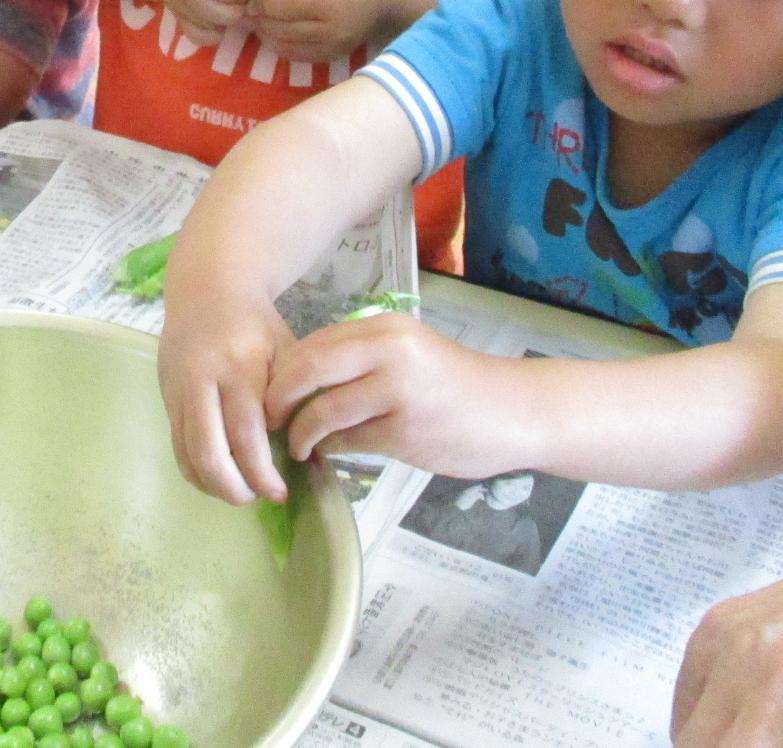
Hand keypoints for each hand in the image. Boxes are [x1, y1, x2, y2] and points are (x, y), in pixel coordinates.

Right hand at [144, 0, 251, 46]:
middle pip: (205, 8)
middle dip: (233, 12)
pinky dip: (213, 35)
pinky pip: (195, 36)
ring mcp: (171, 0)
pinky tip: (219, 21)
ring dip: (225, 22)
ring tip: (232, 8)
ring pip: (202, 25)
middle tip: (243, 4)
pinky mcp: (174, 16)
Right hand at [158, 272, 296, 504]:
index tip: (280, 491)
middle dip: (235, 487)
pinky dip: (196, 471)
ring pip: (187, 455)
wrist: (207, 290)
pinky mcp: (165, 397)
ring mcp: (178, 390)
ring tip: (240, 490)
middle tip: (258, 496)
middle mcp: (202, 379)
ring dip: (213, 485)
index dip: (262, 473)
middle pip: (209, 453)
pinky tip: (219, 476)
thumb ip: (292, 396)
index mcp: (239, 365)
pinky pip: (176, 447)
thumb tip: (303, 450)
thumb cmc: (256, 324)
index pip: (247, 434)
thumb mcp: (285, 350)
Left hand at [251, 0, 403, 61]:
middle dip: (260, 21)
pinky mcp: (330, 58)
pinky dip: (280, 47)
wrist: (386, 3)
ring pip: (285, 47)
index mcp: (325, 4)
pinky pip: (297, 56)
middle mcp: (326, 31)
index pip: (281, 8)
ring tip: (258, 23)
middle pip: (280, 30)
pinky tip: (274, 35)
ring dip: (266, 36)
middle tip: (248, 11)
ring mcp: (329, 48)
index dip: (260, 5)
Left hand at [265, 314, 536, 477]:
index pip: (313, 344)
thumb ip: (360, 361)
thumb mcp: (407, 355)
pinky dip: (330, 448)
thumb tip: (298, 385)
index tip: (268, 395)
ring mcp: (397, 391)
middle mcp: (389, 351)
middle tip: (268, 421)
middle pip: (308, 369)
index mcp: (385, 328)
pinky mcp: (405, 430)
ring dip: (300, 433)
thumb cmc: (455, 386)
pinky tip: (328, 453)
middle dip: (278, 399)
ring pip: (323, 410)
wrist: (514, 412)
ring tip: (296, 446)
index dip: (281, 372)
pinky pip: (348, 441)